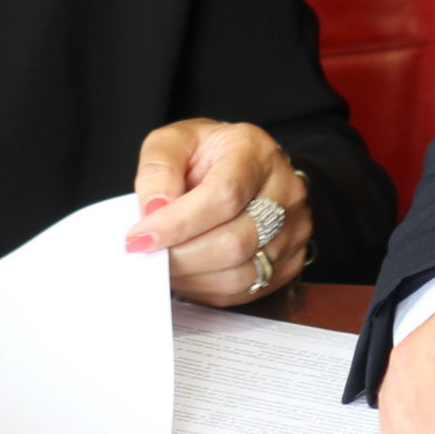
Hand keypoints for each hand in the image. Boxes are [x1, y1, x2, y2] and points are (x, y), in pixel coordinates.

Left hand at [124, 119, 311, 303]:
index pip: (223, 196)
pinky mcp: (290, 259)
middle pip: (234, 241)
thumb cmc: (206, 156)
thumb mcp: (173, 143)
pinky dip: (208, 288)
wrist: (243, 169)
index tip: (140, 238)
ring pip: (241, 273)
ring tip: (165, 263)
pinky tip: (189, 272)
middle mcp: (285, 189)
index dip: (177, 224)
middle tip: (148, 256)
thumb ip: (158, 170)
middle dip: (181, 256)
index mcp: (254, 151)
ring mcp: (294, 228)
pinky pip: (245, 290)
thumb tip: (153, 212)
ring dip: (192, 276)